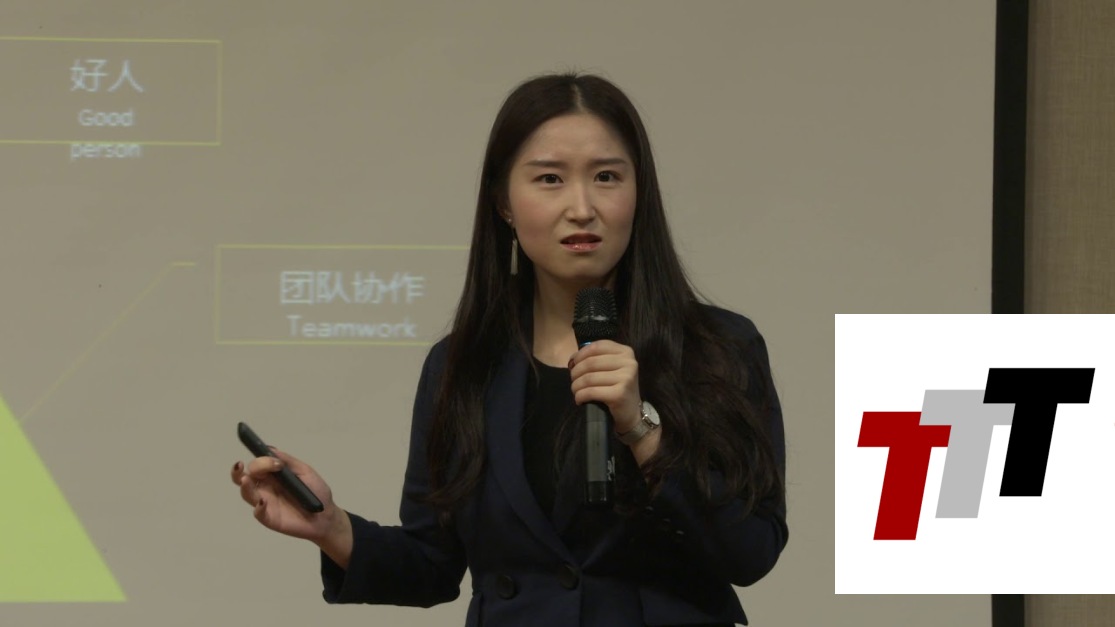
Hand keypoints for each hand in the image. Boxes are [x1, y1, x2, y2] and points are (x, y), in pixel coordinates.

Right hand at [230, 449, 346, 546]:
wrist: (326, 515)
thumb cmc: (316, 491)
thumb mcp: (305, 472)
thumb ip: (288, 461)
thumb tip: (270, 449)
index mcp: (272, 475)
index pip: (257, 465)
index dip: (262, 461)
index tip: (276, 463)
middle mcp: (264, 487)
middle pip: (244, 477)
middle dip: (238, 471)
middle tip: (240, 465)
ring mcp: (265, 503)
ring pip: (246, 494)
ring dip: (245, 486)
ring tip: (245, 480)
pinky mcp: (269, 518)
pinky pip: (259, 513)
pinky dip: (258, 508)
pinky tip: (262, 502)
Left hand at [568, 339, 641, 433]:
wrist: (630, 412)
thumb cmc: (617, 387)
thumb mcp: (611, 368)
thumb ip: (595, 358)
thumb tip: (573, 358)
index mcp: (626, 352)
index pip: (596, 346)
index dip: (580, 354)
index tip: (573, 364)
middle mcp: (629, 362)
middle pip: (590, 362)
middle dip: (576, 372)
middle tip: (573, 380)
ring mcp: (626, 378)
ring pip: (589, 378)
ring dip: (576, 385)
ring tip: (575, 391)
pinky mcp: (619, 394)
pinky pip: (591, 391)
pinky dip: (580, 396)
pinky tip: (579, 399)